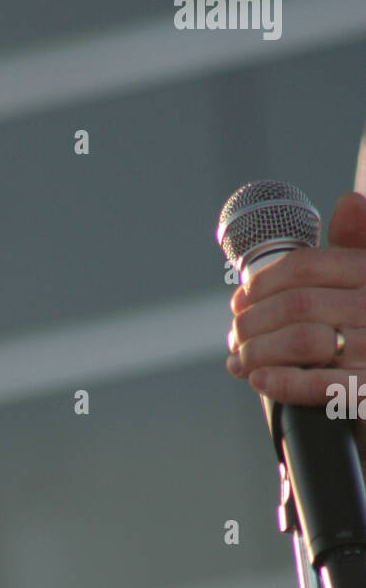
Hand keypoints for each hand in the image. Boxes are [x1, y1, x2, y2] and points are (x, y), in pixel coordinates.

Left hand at [226, 191, 365, 457]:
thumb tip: (346, 202)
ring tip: (240, 360)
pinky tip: (260, 381)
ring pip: (301, 341)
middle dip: (252, 321)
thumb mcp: (364, 288)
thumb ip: (355, 247)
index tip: (239, 300)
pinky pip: (322, 385)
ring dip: (258, 352)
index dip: (263, 283)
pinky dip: (283, 382)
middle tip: (234, 337)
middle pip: (297, 304)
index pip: (307, 266)